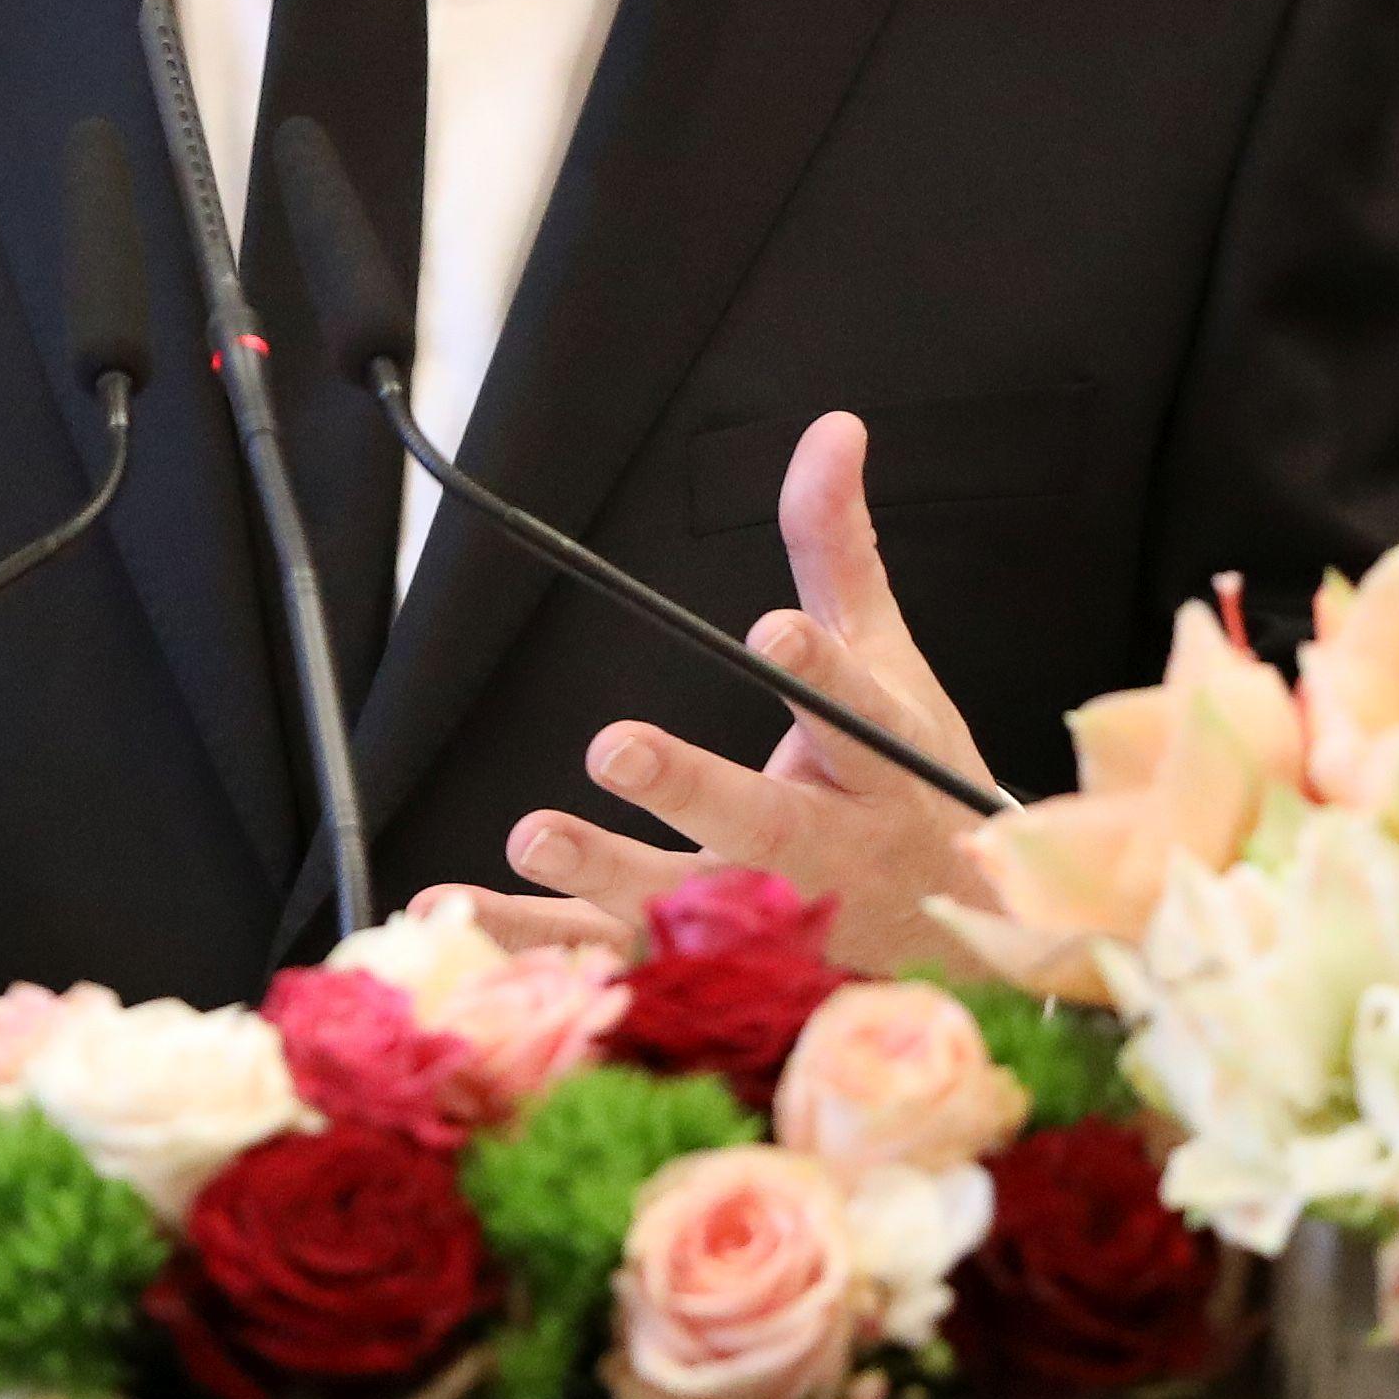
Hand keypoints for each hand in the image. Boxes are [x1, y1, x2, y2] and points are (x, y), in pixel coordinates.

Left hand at [499, 410, 1004, 975]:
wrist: (955, 943)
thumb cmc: (906, 785)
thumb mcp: (888, 667)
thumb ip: (839, 555)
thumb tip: (832, 427)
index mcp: (879, 769)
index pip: (854, 716)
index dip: (821, 675)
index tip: (776, 632)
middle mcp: (827, 855)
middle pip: (762, 826)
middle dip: (692, 787)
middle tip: (615, 743)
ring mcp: (763, 924)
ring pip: (679, 906)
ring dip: (599, 877)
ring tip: (530, 836)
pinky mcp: (702, 970)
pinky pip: (610, 961)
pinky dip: (530, 944)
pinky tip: (442, 914)